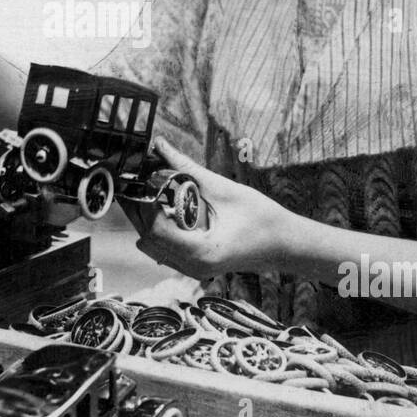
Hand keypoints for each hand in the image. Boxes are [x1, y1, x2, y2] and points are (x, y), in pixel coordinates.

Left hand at [120, 136, 291, 279]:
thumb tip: (161, 146)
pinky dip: (158, 229)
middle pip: (148, 239)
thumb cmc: (263, 219)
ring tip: (144, 191)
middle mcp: (193, 267)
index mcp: (201, 252)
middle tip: (131, 181)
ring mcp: (193, 271)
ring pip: (153, 246)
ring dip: (146, 219)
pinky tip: (159, 208)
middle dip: (138, 209)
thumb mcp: (224, 189)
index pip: (155, 229)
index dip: (144, 203)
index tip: (142, 178)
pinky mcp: (195, 267)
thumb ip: (188, 168)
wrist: (285, 244)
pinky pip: (164, 250)